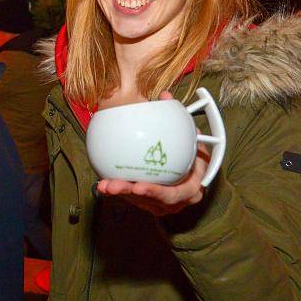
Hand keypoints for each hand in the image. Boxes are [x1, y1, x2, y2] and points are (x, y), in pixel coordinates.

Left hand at [95, 91, 209, 216]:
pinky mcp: (151, 204)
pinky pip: (133, 199)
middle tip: (112, 185)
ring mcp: (163, 205)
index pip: (174, 194)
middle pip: (152, 201)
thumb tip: (165, 96)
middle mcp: (178, 201)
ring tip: (104, 185)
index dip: (156, 192)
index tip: (139, 186)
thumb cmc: (194, 151)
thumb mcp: (192, 135)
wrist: (196, 170)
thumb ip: (178, 118)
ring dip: (121, 193)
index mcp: (192, 186)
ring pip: (139, 202)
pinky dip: (120, 191)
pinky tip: (103, 183)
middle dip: (130, 193)